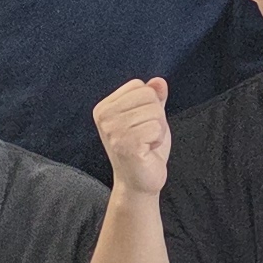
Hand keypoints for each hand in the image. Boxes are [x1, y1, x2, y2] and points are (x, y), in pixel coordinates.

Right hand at [90, 78, 171, 194]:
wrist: (139, 181)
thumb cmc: (144, 148)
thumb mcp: (150, 117)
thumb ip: (154, 98)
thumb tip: (159, 81)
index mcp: (104, 107)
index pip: (139, 85)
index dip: (149, 104)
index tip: (140, 124)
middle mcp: (104, 117)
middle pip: (148, 96)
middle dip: (156, 116)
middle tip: (145, 136)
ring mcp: (112, 131)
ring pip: (155, 112)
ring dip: (157, 130)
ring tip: (145, 144)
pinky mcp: (125, 144)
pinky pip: (156, 128)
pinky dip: (158, 140)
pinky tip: (146, 151)